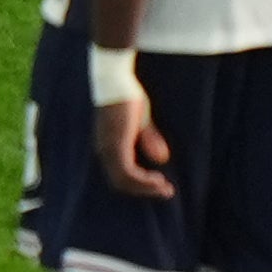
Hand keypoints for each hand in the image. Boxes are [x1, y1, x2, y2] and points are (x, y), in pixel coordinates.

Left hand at [90, 81, 174, 199]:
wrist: (115, 78)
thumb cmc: (126, 95)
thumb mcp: (141, 121)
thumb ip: (148, 139)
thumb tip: (162, 159)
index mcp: (108, 145)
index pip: (120, 175)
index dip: (139, 184)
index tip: (161, 185)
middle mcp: (104, 149)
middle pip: (120, 183)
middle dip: (144, 190)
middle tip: (166, 192)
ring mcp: (108, 147)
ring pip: (123, 180)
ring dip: (145, 187)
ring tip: (164, 188)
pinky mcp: (116, 143)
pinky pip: (127, 171)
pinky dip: (142, 179)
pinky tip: (158, 179)